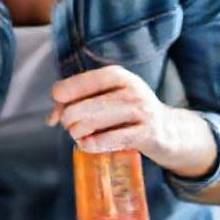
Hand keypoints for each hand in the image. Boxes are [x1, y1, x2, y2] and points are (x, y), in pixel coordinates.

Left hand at [47, 65, 215, 178]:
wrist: (168, 130)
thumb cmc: (126, 113)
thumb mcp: (105, 98)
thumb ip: (76, 102)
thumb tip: (51, 118)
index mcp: (118, 75)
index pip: (80, 82)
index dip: (62, 95)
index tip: (58, 105)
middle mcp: (132, 89)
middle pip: (82, 106)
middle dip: (68, 119)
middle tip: (70, 126)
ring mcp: (142, 111)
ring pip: (93, 122)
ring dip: (77, 132)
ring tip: (79, 135)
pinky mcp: (148, 134)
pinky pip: (110, 140)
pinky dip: (92, 144)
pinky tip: (87, 144)